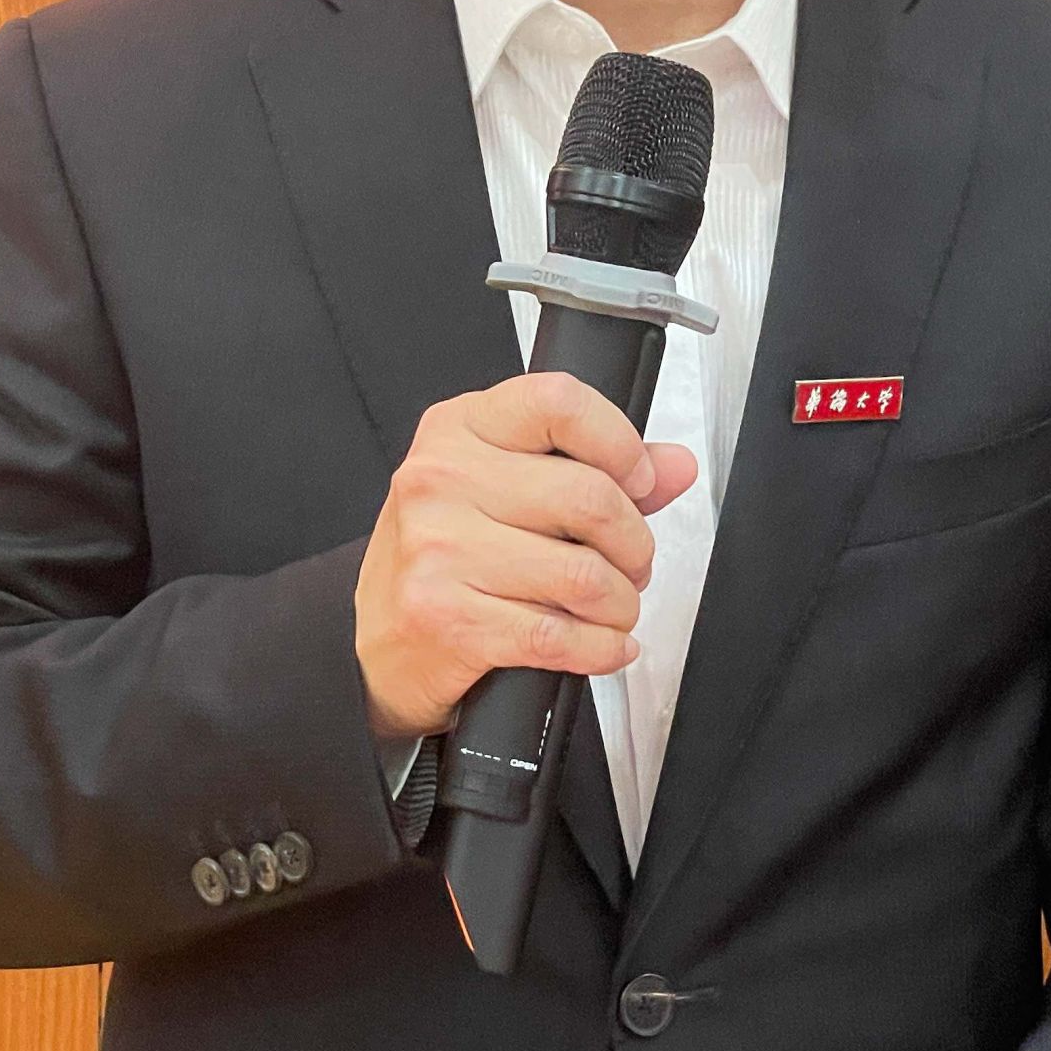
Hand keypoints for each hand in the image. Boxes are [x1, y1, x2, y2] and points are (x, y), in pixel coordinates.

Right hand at [353, 370, 699, 741]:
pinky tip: (604, 645)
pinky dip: (601, 648)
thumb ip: (594, 467)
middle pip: (588, 497)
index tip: (638, 479)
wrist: (376, 641)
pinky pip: (558, 635)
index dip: (619, 442)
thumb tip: (674, 465)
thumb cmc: (445, 553)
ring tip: (615, 607)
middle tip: (633, 562)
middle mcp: (442, 479)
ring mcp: (440, 550)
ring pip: (583, 574)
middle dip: (635, 543)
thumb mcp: (504, 487)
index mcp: (460, 428)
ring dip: (621, 603)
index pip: (558, 402)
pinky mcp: (448, 618)